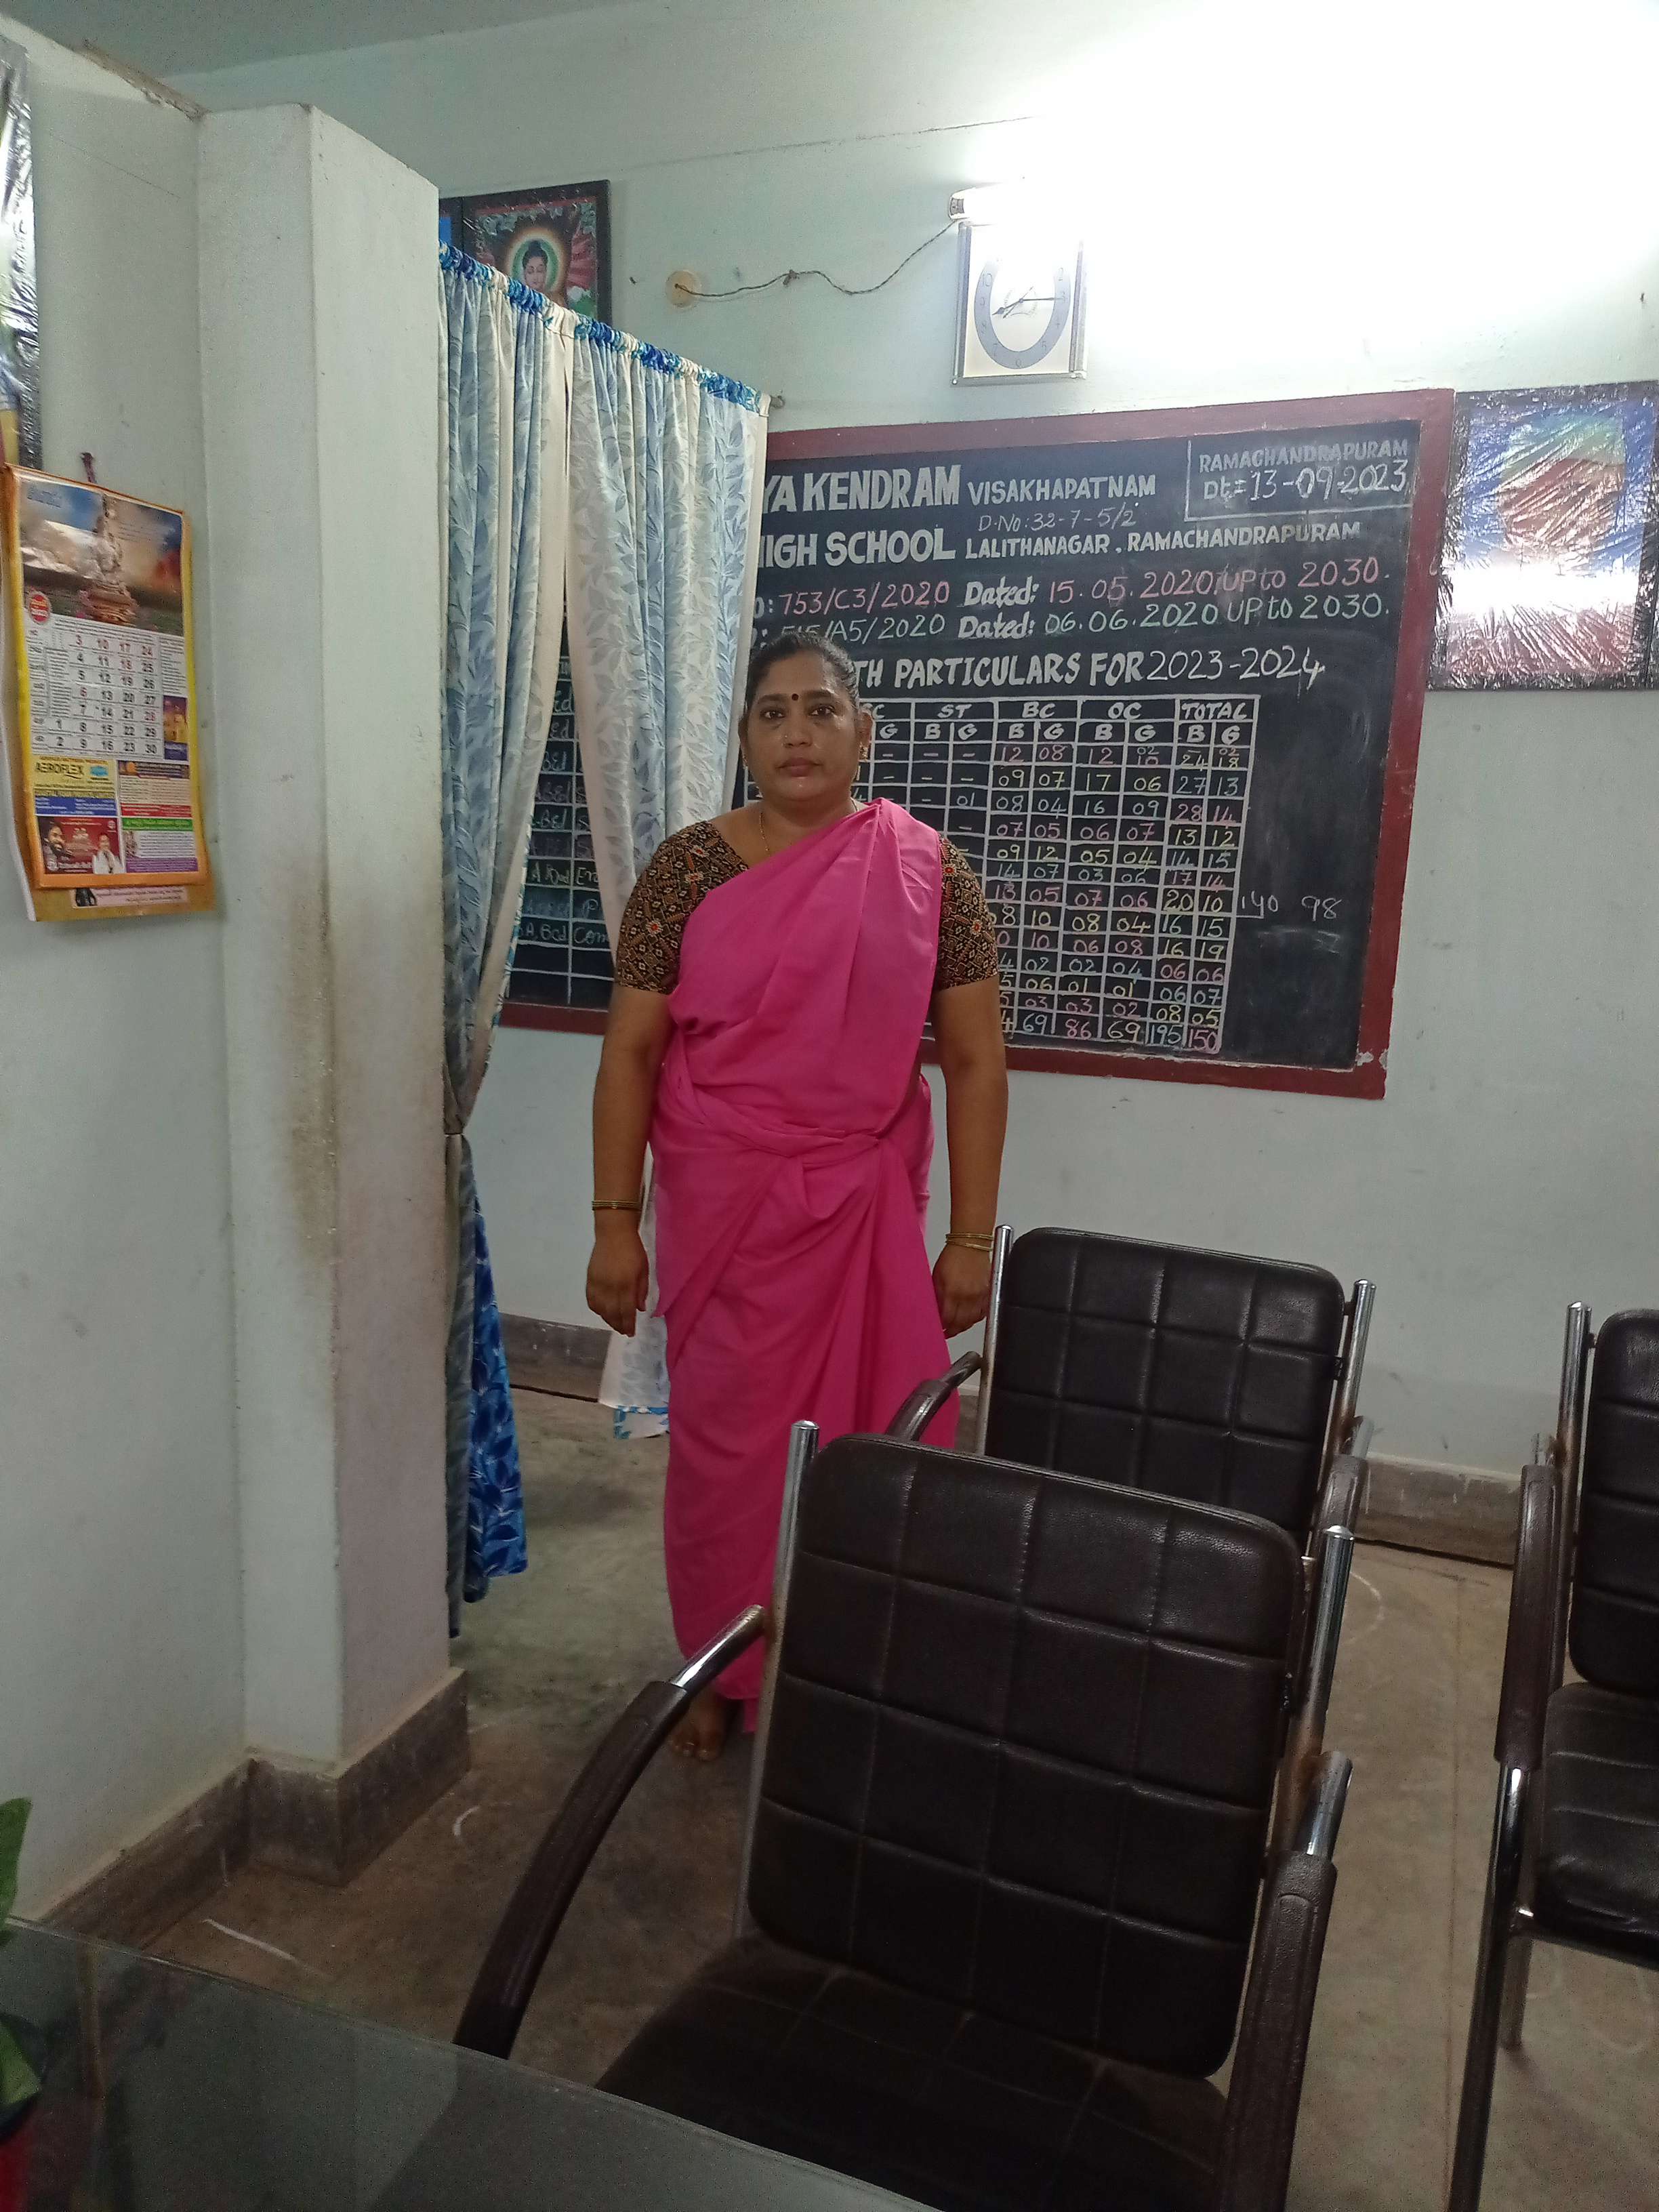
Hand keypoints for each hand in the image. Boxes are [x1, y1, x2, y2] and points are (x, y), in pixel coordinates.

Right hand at [586, 1220, 649, 1336]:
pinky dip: (596, 1309)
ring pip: (601, 1309)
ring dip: (607, 1319)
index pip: (627, 1311)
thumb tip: (640, 1309)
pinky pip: (591, 1300)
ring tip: (614, 1323)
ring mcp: (598, 1283)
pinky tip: (602, 1312)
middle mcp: (611, 1287)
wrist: (614, 1233)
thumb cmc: (634, 1250)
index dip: (628, 1324)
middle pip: (612, 1313)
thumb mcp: (644, 1269)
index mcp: (626, 1284)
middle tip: (623, 1331)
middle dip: (618, 1325)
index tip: (631, 1333)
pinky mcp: (590, 1279)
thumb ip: (642, 1290)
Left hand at [933, 1242, 991, 1337]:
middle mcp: (967, 1296)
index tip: (939, 1330)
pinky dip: (975, 1318)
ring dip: (963, 1326)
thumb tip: (936, 1312)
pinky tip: (969, 1317)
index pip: (947, 1320)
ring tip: (957, 1326)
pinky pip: (982, 1313)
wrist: (971, 1243)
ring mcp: (979, 1295)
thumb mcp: (936, 1276)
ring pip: (972, 1321)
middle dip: (952, 1330)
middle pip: (960, 1324)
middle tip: (947, 1332)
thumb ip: (936, 1296)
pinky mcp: (988, 1293)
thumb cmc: (953, 1256)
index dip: (943, 1328)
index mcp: (952, 1292)